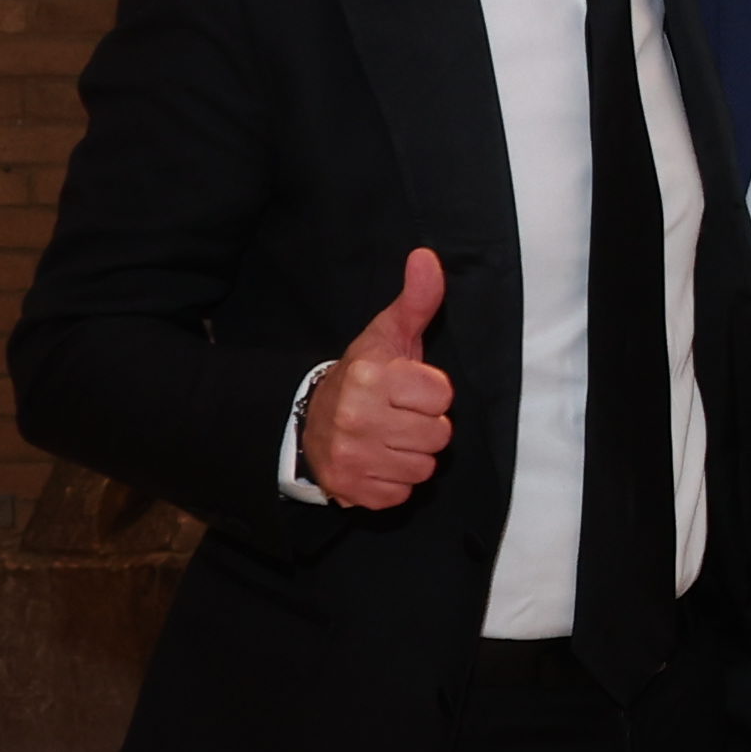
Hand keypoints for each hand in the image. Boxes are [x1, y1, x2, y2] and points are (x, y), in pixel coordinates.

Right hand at [308, 249, 454, 508]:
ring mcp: (352, 456)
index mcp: (370, 377)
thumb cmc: (361, 378)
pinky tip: (378, 461)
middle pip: (439, 436)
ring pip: (424, 467)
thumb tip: (428, 258)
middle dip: (425, 426)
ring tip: (389, 438)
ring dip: (413, 455)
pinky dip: (395, 481)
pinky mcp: (351, 489)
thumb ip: (416, 300)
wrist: (308, 422)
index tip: (409, 389)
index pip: (442, 395)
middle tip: (399, 416)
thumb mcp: (388, 335)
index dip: (431, 393)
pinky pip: (403, 494)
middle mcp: (357, 418)